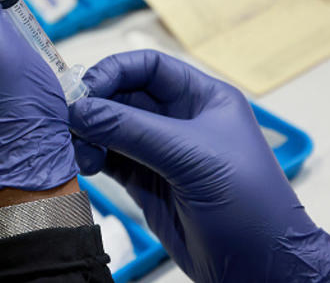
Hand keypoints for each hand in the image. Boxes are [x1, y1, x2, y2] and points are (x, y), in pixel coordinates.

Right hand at [69, 50, 329, 282]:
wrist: (259, 268)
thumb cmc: (248, 204)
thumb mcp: (191, 157)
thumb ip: (132, 130)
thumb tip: (81, 110)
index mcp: (202, 98)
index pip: (150, 67)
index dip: (115, 71)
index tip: (87, 89)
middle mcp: (179, 119)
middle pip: (125, 95)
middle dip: (96, 103)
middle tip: (70, 117)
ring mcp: (161, 151)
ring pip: (113, 127)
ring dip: (90, 133)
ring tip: (77, 148)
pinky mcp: (147, 181)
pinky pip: (111, 158)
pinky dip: (92, 157)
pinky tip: (83, 163)